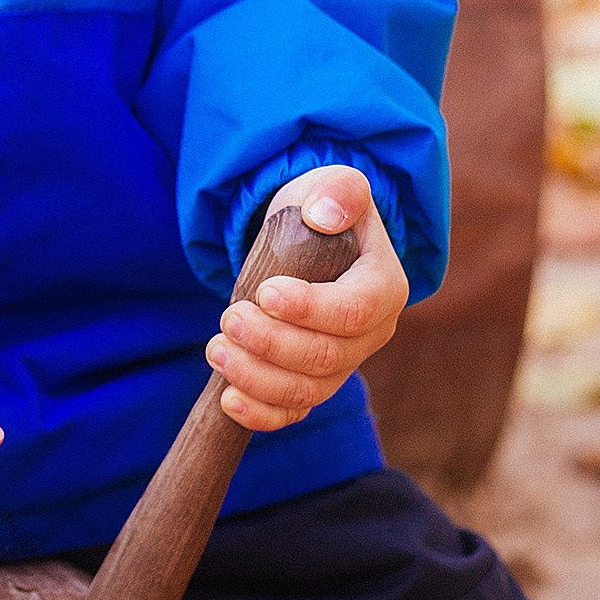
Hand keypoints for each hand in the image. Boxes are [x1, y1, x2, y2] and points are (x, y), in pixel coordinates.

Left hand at [204, 166, 407, 433]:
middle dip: (271, 343)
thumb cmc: (321, 209)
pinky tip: (228, 399)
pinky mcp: (313, 382)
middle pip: (327, 357)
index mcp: (384, 287)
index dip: (309, 309)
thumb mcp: (331, 186)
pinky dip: (262, 414)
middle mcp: (371, 334)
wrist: (306, 237)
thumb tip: (324, 216)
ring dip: (256, 376)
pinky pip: (293, 412)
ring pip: (307, 391)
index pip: (354, 311)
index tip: (264, 294)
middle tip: (228, 318)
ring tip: (215, 348)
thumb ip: (338, 191)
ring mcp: (343, 363)